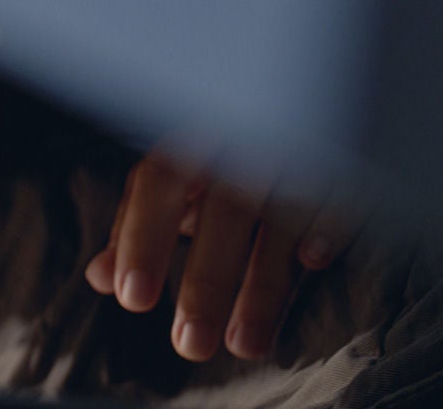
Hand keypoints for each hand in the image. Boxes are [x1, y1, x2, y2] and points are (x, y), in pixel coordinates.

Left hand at [84, 151, 360, 361]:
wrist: (293, 96)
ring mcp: (295, 151)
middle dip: (205, 283)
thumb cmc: (219, 158)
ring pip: (280, 219)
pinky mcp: (343, 162)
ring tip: (242, 346)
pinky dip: (326, 227)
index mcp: (190, 142)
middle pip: (222, 212)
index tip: (132, 299)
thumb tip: (100, 278)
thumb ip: (137, 228)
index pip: (156, 184)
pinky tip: (312, 264)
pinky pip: (340, 195)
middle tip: (189, 346)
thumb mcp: (174, 184)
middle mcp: (240, 142)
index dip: (142, 239)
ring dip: (263, 288)